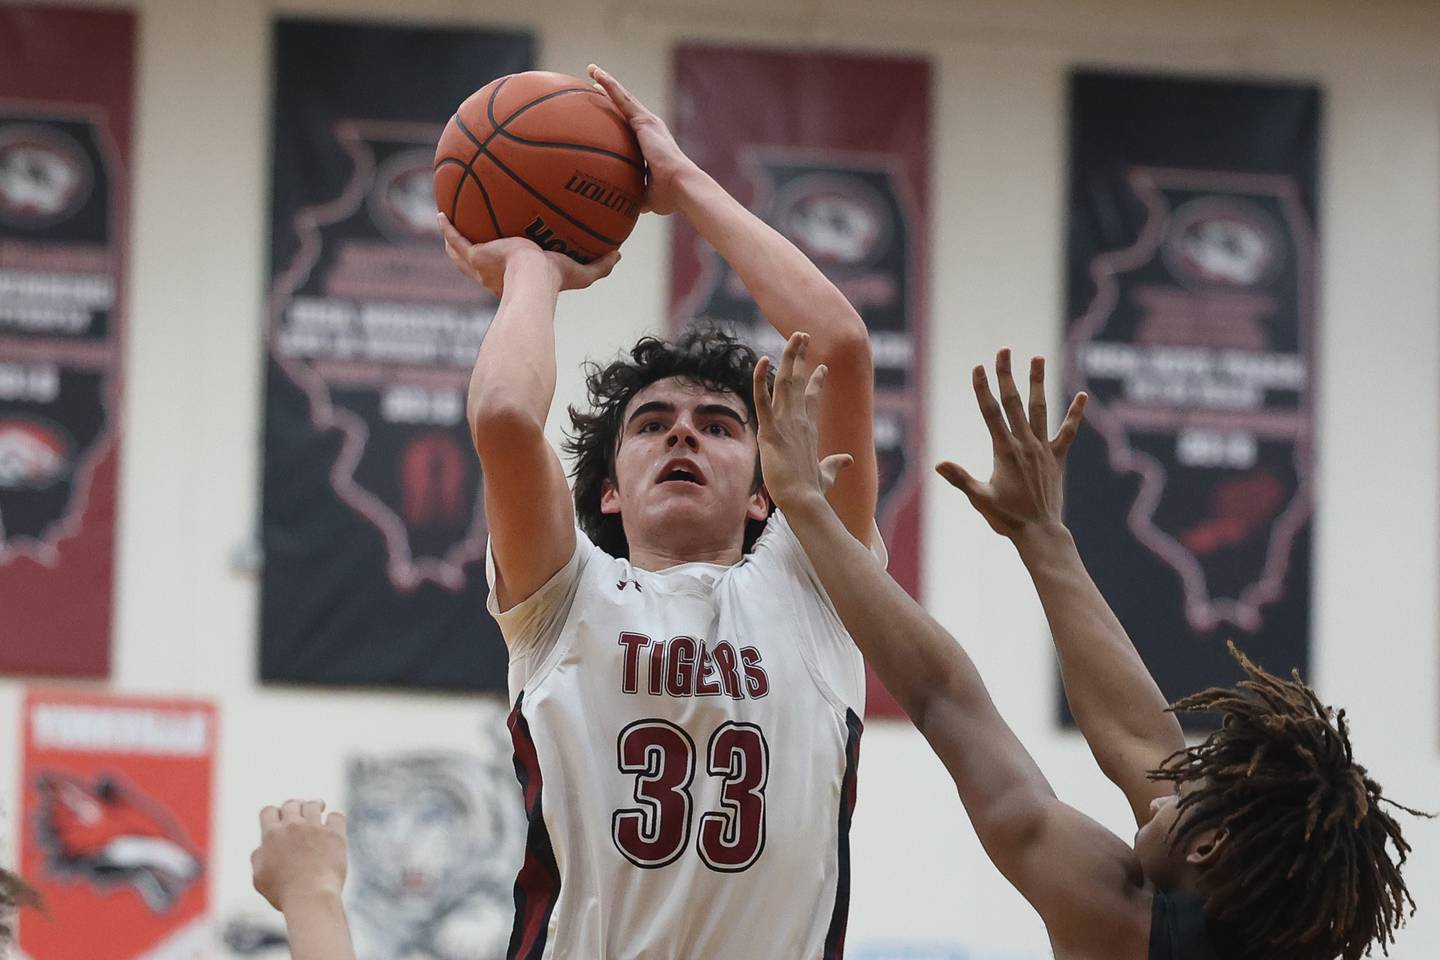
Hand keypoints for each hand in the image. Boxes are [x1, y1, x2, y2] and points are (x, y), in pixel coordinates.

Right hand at [251, 799, 347, 913]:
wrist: (310, 897)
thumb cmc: (283, 893)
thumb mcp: (259, 879)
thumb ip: (258, 858)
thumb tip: (262, 847)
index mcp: (271, 835)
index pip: (268, 810)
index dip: (273, 814)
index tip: (280, 820)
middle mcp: (293, 826)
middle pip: (292, 804)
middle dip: (294, 808)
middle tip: (300, 815)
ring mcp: (315, 828)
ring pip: (313, 804)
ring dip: (315, 807)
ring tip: (319, 810)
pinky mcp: (335, 834)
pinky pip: (337, 816)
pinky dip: (334, 820)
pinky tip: (333, 827)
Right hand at [438, 214, 619, 295]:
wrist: (533, 282)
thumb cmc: (555, 284)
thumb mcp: (582, 272)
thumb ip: (601, 264)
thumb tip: (620, 254)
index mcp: (516, 277)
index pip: (509, 268)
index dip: (506, 258)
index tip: (507, 249)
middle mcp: (494, 273)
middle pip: (479, 260)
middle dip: (473, 248)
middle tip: (470, 232)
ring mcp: (481, 265)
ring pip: (459, 252)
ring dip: (452, 238)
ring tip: (446, 219)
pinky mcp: (474, 256)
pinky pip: (455, 240)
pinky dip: (446, 228)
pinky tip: (439, 213)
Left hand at [588, 64, 699, 214]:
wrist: (681, 186)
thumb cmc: (669, 196)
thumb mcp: (647, 196)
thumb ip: (635, 196)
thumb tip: (623, 207)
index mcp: (651, 143)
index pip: (630, 125)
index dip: (618, 115)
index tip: (605, 108)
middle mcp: (650, 128)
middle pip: (626, 105)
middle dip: (610, 94)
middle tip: (595, 84)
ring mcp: (647, 122)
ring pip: (622, 96)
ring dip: (606, 82)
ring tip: (592, 69)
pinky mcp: (644, 120)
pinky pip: (621, 98)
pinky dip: (609, 85)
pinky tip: (596, 74)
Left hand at [754, 332, 852, 510]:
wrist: (803, 501)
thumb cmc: (813, 492)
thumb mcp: (827, 474)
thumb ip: (835, 464)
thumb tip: (848, 460)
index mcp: (810, 430)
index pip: (812, 398)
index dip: (815, 381)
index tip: (820, 366)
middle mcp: (799, 421)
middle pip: (799, 381)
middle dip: (801, 356)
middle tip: (803, 336)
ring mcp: (786, 423)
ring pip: (786, 382)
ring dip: (790, 357)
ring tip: (795, 336)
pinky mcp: (770, 430)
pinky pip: (762, 400)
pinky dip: (761, 379)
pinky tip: (761, 360)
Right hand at [936, 349, 1085, 540]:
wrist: (1039, 531)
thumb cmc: (1007, 517)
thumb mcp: (980, 498)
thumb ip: (961, 479)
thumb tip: (938, 464)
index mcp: (1004, 451)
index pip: (990, 413)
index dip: (983, 389)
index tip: (978, 367)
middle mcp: (1024, 444)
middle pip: (1013, 402)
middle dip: (1007, 375)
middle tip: (1004, 350)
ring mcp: (1042, 449)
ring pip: (1039, 409)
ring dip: (1037, 382)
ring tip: (1036, 358)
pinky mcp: (1057, 458)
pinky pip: (1068, 431)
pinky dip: (1075, 414)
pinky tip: (1082, 395)